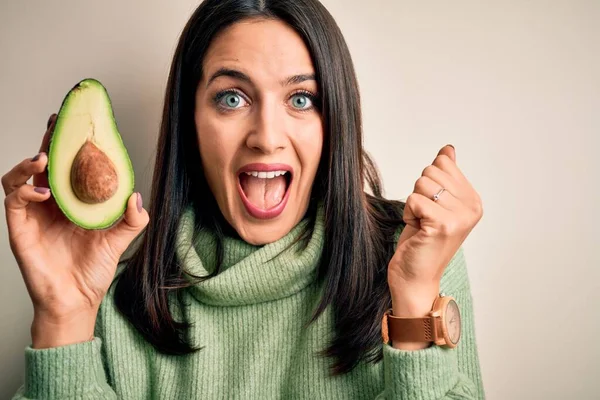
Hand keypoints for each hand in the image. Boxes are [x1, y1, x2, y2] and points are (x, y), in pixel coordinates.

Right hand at [2, 114, 148, 346]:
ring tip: (44, 159)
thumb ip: (133, 219)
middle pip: (43, 163)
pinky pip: (13, 201)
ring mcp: (33, 214)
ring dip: (29, 163)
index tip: (79, 123)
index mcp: (72, 201)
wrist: (76, 300)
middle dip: (48, 141)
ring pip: (19, 177)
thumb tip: (136, 195)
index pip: (68, 165)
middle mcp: (51, 203)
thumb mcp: (119, 240)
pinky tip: (43, 193)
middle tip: (57, 123)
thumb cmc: (93, 270)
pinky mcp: (20, 228)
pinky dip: (25, 192)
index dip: (71, 144)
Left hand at [388, 144, 482, 303]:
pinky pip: (414, 199)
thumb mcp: (436, 204)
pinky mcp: (442, 225)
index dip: (428, 183)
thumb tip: (448, 150)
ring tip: (421, 224)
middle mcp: (472, 207)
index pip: (443, 163)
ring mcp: (460, 217)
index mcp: (473, 200)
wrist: (415, 277)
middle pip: (431, 171)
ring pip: (422, 183)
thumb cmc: (423, 241)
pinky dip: (408, 213)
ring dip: (413, 204)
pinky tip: (417, 230)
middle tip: (424, 218)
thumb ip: (445, 176)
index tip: (431, 207)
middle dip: (420, 192)